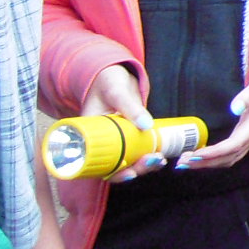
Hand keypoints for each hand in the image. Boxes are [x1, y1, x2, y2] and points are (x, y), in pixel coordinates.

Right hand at [81, 64, 164, 182]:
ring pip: (127, 162)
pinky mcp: (128, 137)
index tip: (129, 173)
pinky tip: (161, 156)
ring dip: (144, 166)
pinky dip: (147, 157)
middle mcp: (100, 142)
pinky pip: (136, 152)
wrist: (115, 75)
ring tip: (160, 160)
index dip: (112, 173)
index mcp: (87, 136)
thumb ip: (130, 106)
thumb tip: (146, 124)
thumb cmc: (108, 81)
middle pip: (114, 167)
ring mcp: (115, 141)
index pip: (95, 164)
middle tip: (152, 161)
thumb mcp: (116, 91)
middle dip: (135, 170)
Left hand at [181, 54, 248, 170]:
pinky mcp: (248, 132)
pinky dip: (216, 157)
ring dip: (209, 163)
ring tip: (186, 162)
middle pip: (230, 156)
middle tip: (182, 162)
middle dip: (206, 162)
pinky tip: (202, 155)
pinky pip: (232, 151)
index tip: (194, 154)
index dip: (214, 153)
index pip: (234, 145)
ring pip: (231, 157)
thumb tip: (235, 108)